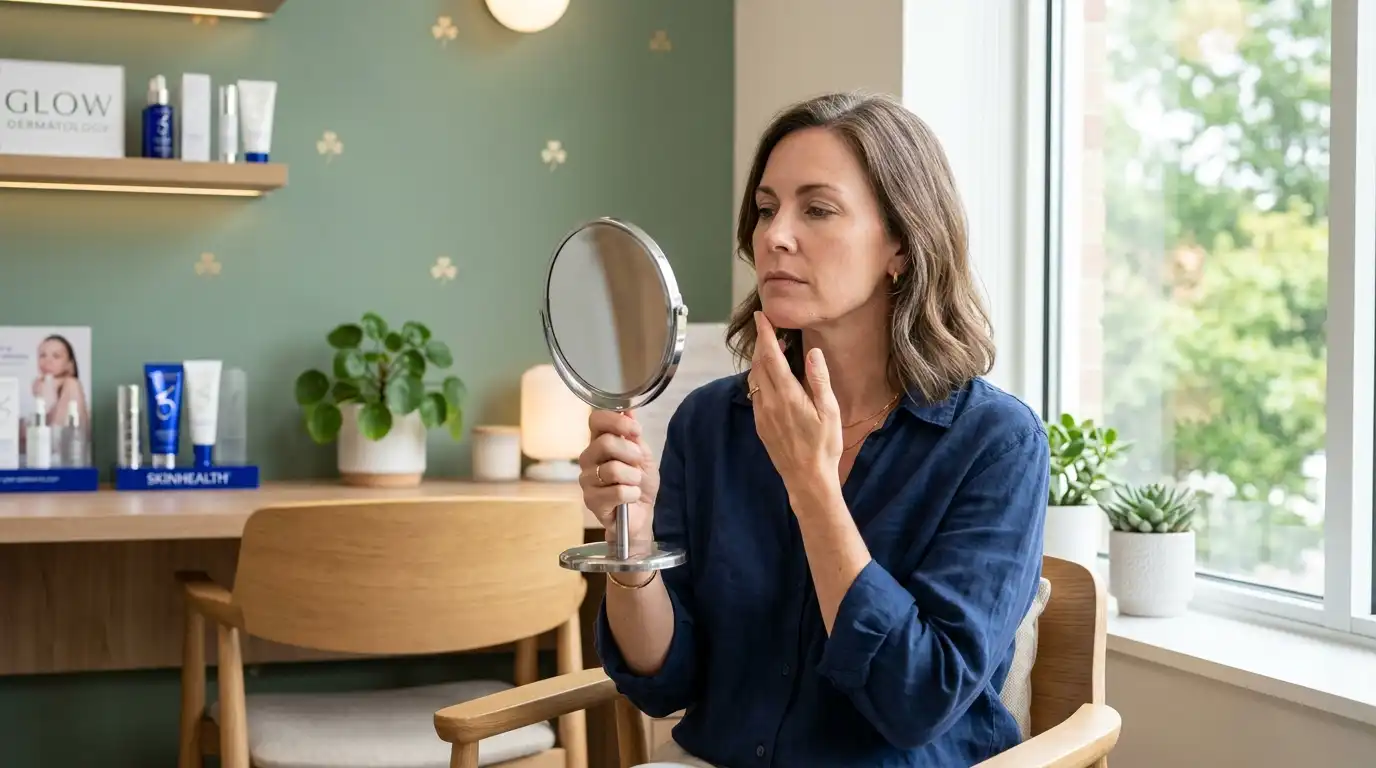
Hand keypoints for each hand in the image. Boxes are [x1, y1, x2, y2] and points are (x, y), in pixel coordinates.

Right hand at [578, 409, 658, 544]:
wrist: (642, 513)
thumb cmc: (639, 483)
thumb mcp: (642, 455)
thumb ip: (633, 435)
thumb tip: (629, 410)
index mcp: (599, 442)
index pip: (595, 420)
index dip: (616, 421)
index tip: (636, 430)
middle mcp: (588, 459)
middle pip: (605, 443)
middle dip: (630, 453)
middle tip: (638, 463)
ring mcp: (588, 480)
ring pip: (612, 469)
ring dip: (633, 477)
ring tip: (635, 483)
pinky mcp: (592, 501)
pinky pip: (617, 491)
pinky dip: (632, 493)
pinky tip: (631, 497)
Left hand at [749, 311, 842, 493]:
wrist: (807, 478)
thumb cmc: (824, 446)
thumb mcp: (830, 411)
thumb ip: (819, 379)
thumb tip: (813, 351)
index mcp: (787, 396)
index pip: (771, 357)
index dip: (765, 334)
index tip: (761, 316)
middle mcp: (769, 402)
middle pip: (758, 364)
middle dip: (762, 343)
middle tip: (770, 328)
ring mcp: (761, 413)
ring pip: (754, 378)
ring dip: (760, 360)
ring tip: (774, 350)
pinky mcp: (760, 424)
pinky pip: (755, 393)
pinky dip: (760, 377)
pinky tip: (772, 378)